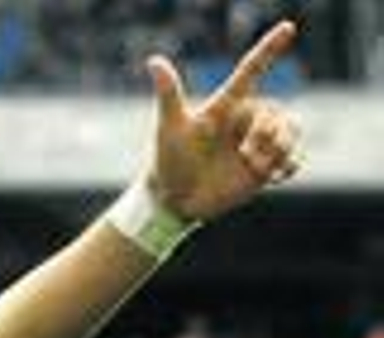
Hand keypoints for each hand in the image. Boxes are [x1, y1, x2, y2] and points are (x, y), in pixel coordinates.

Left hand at [145, 20, 302, 221]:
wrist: (175, 198)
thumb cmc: (169, 159)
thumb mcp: (170, 126)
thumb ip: (169, 94)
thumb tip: (153, 60)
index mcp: (227, 104)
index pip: (252, 70)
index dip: (269, 48)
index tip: (287, 27)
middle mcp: (246, 118)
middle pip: (279, 113)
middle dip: (268, 134)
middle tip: (245, 154)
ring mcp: (258, 142)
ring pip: (292, 133)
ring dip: (279, 151)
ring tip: (254, 167)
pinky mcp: (267, 165)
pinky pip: (295, 159)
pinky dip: (287, 167)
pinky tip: (270, 177)